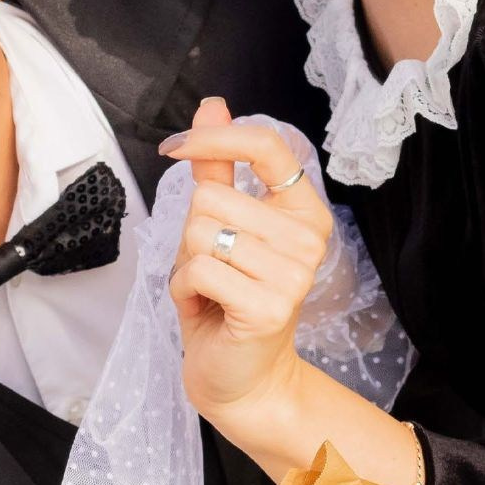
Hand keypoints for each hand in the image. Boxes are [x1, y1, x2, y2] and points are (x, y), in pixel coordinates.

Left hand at [162, 100, 332, 437]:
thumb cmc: (229, 301)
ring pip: (199, 233)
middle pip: (211, 198)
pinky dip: (183, 291)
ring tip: (210, 290)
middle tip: (210, 269)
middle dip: (190, 234)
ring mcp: (293, 274)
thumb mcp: (221, 228)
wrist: (244, 378)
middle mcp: (308, 238)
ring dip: (185, 265)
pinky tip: (205, 309)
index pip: (267, 145)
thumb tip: (212, 106)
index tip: (175, 147)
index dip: (215, 138)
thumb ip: (217, 170)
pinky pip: (196, 270)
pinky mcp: (268, 306)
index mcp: (304, 210)